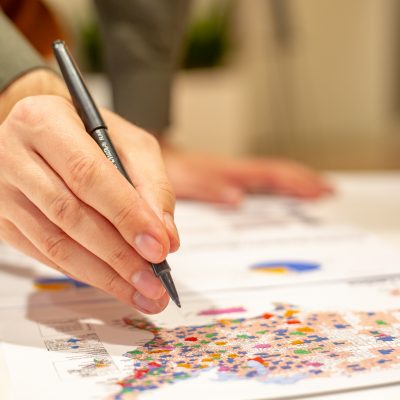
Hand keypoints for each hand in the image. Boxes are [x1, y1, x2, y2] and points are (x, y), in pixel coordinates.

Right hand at [0, 73, 178, 313]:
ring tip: (141, 292)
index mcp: (45, 121)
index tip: (158, 247)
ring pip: (55, 243)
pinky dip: (83, 272)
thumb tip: (165, 236)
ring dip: (104, 274)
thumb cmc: (89, 132)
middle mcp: (15, 155)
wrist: (45, 131)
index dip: (126, 216)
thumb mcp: (129, 142)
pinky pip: (45, 254)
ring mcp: (3, 192)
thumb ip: (152, 184)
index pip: (89, 177)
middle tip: (154, 282)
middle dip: (119, 255)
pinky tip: (112, 282)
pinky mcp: (4, 220)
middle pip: (71, 215)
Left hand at [162, 146, 332, 204]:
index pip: (270, 175)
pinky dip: (273, 186)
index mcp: (228, 172)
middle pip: (275, 175)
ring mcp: (230, 175)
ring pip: (267, 177)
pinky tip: (277, 195)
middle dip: (302, 181)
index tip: (320, 189)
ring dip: (292, 183)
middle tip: (328, 190)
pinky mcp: (223, 180)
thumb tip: (238, 198)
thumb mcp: (186, 179)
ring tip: (315, 191)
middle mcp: (233, 172)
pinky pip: (254, 182)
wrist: (151, 158)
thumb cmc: (169, 169)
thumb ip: (209, 188)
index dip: (296, 182)